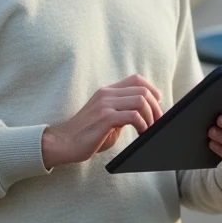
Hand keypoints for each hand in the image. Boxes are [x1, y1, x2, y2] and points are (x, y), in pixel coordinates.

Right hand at [42, 75, 162, 169]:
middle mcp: (106, 94)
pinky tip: (141, 133)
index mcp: (107, 92)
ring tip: (150, 128)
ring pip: (140, 100)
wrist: (63, 143)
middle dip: (155, 107)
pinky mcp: (104, 118)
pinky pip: (133, 116)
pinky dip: (143, 125)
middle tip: (157, 122)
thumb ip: (123, 113)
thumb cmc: (86, 135)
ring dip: (151, 116)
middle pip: (142, 90)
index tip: (158, 103)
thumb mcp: (107, 118)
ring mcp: (105, 105)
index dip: (152, 89)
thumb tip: (144, 116)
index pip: (135, 79)